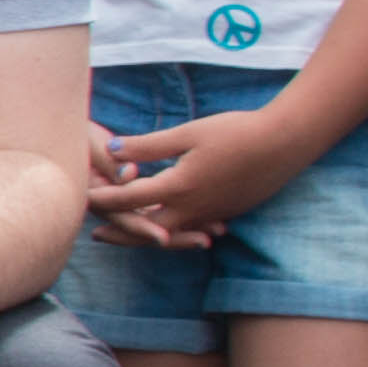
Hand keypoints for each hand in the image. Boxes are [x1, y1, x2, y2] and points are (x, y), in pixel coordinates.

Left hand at [86, 106, 316, 250]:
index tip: (82, 198)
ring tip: (127, 235)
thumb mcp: (189, 134)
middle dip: (120, 230)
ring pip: (170, 233)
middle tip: (96, 234)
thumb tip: (111, 151)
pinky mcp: (225, 213)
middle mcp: (192, 208)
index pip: (130, 199)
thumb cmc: (236, 132)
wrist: (285, 144)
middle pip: (146, 229)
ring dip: (145, 234)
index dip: (104, 199)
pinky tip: (167, 229)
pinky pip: (192, 229)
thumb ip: (148, 146)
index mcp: (179, 187)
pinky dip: (174, 232)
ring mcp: (211, 215)